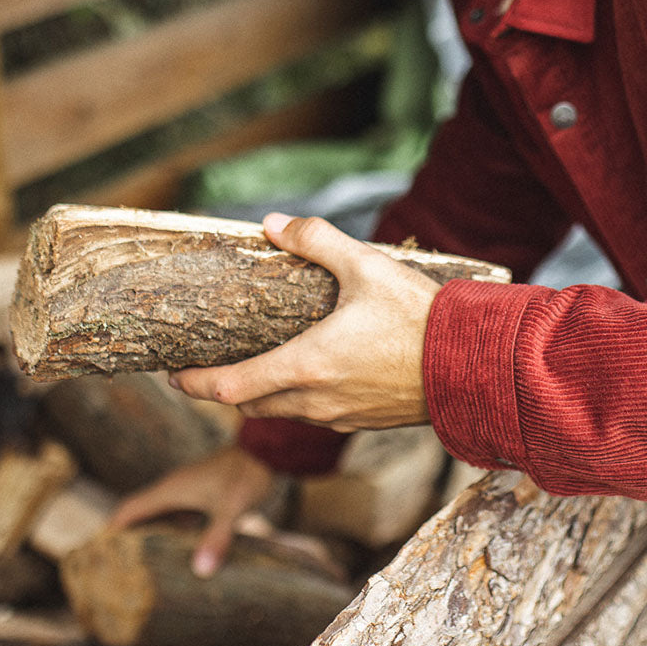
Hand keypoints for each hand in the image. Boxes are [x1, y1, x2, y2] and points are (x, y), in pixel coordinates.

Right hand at [109, 445, 274, 576]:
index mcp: (170, 490)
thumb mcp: (232, 507)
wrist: (268, 450)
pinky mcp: (203, 495)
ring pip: (159, 518)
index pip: (127, 511)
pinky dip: (172, 535)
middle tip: (118, 575)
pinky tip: (179, 556)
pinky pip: (178, 518)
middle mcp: (173, 489)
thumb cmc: (247, 473)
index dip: (109, 534)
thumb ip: (217, 536)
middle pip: (139, 517)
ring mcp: (188, 491)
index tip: (96, 559)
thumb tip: (201, 571)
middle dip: (126, 543)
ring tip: (144, 572)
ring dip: (150, 539)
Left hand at [168, 213, 439, 431]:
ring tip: (260, 367)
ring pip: (282, 414)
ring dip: (263, 396)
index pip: (228, 389)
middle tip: (209, 369)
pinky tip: (314, 373)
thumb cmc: (419, 317)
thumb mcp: (366, 266)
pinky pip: (315, 417)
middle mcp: (315, 400)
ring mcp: (340, 416)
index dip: (194, 384)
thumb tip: (272, 224)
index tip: (173, 375)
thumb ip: (316, 241)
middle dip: (225, 390)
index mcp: (306, 365)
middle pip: (250, 407)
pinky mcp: (364, 421)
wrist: (473, 363)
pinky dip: (298, 400)